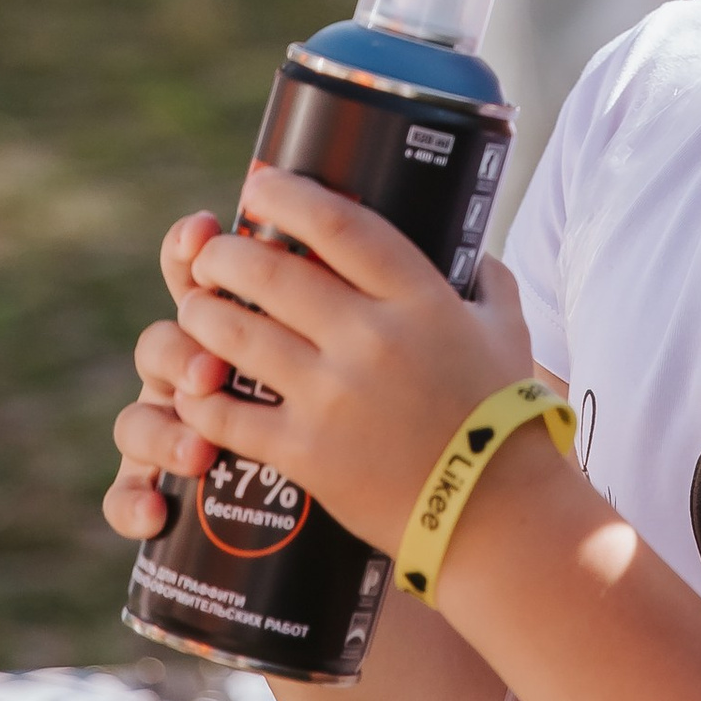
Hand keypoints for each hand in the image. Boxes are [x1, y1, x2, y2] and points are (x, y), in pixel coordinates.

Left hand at [105, 182, 535, 559]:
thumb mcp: (507, 331)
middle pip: (271, 273)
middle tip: (212, 254)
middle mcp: (371, 339)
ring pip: (238, 336)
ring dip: (202, 315)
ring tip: (194, 309)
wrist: (498, 515)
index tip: (257, 185)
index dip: (287, 196)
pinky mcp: (308, 454)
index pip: (339, 225)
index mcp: (419, 299)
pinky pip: (231, 415)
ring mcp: (334, 397)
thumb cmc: (505, 417)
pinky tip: (192, 388)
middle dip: (226, 255)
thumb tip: (468, 251)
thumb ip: (486, 281)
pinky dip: (202, 398)